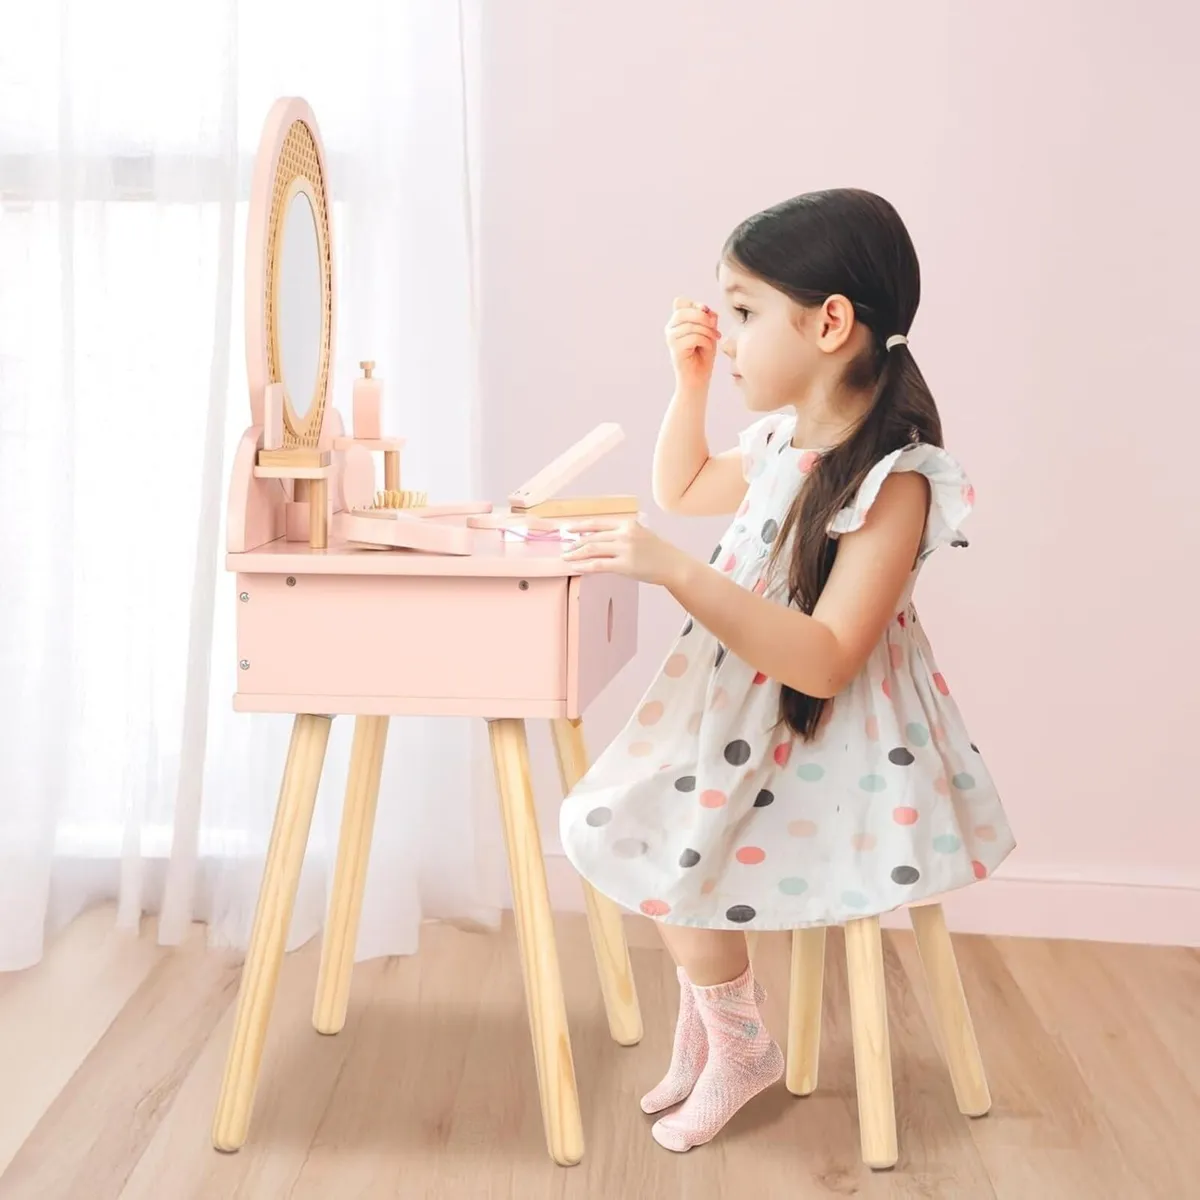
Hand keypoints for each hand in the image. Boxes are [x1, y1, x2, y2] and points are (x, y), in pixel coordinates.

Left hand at [561, 517, 691, 587]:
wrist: (673, 565)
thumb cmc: (657, 552)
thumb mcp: (640, 534)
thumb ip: (622, 534)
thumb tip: (598, 539)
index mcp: (627, 524)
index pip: (597, 523)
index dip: (579, 526)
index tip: (566, 530)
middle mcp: (625, 534)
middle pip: (592, 537)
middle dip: (575, 543)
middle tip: (564, 549)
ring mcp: (625, 549)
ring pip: (592, 550)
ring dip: (576, 554)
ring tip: (566, 558)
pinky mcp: (625, 565)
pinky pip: (598, 564)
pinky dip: (584, 565)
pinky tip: (576, 567)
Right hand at [665, 297, 720, 389]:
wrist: (698, 379)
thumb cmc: (703, 355)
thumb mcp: (709, 331)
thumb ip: (708, 318)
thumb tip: (706, 309)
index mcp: (676, 322)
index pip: (681, 302)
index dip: (696, 305)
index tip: (708, 314)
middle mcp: (670, 328)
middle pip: (684, 311)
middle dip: (703, 317)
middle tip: (714, 328)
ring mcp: (671, 338)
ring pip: (691, 325)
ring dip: (708, 332)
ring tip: (713, 341)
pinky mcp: (675, 349)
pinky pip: (694, 337)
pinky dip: (706, 342)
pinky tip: (707, 349)